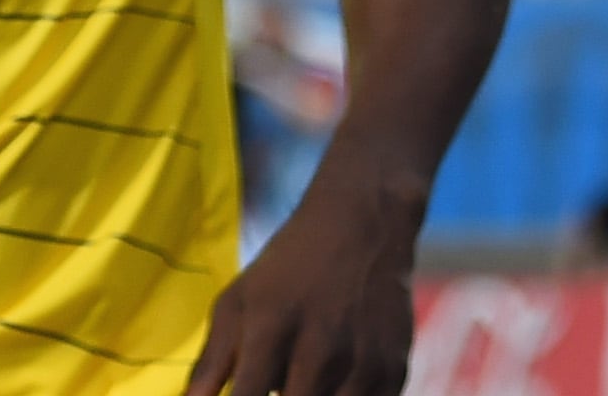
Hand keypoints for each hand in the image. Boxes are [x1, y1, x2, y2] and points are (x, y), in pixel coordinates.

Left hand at [187, 177, 418, 395]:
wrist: (361, 227)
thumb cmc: (286, 270)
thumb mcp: (238, 302)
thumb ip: (212, 360)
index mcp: (271, 328)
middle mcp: (321, 349)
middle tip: (277, 382)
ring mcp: (363, 364)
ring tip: (303, 379)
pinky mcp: (394, 374)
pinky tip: (330, 382)